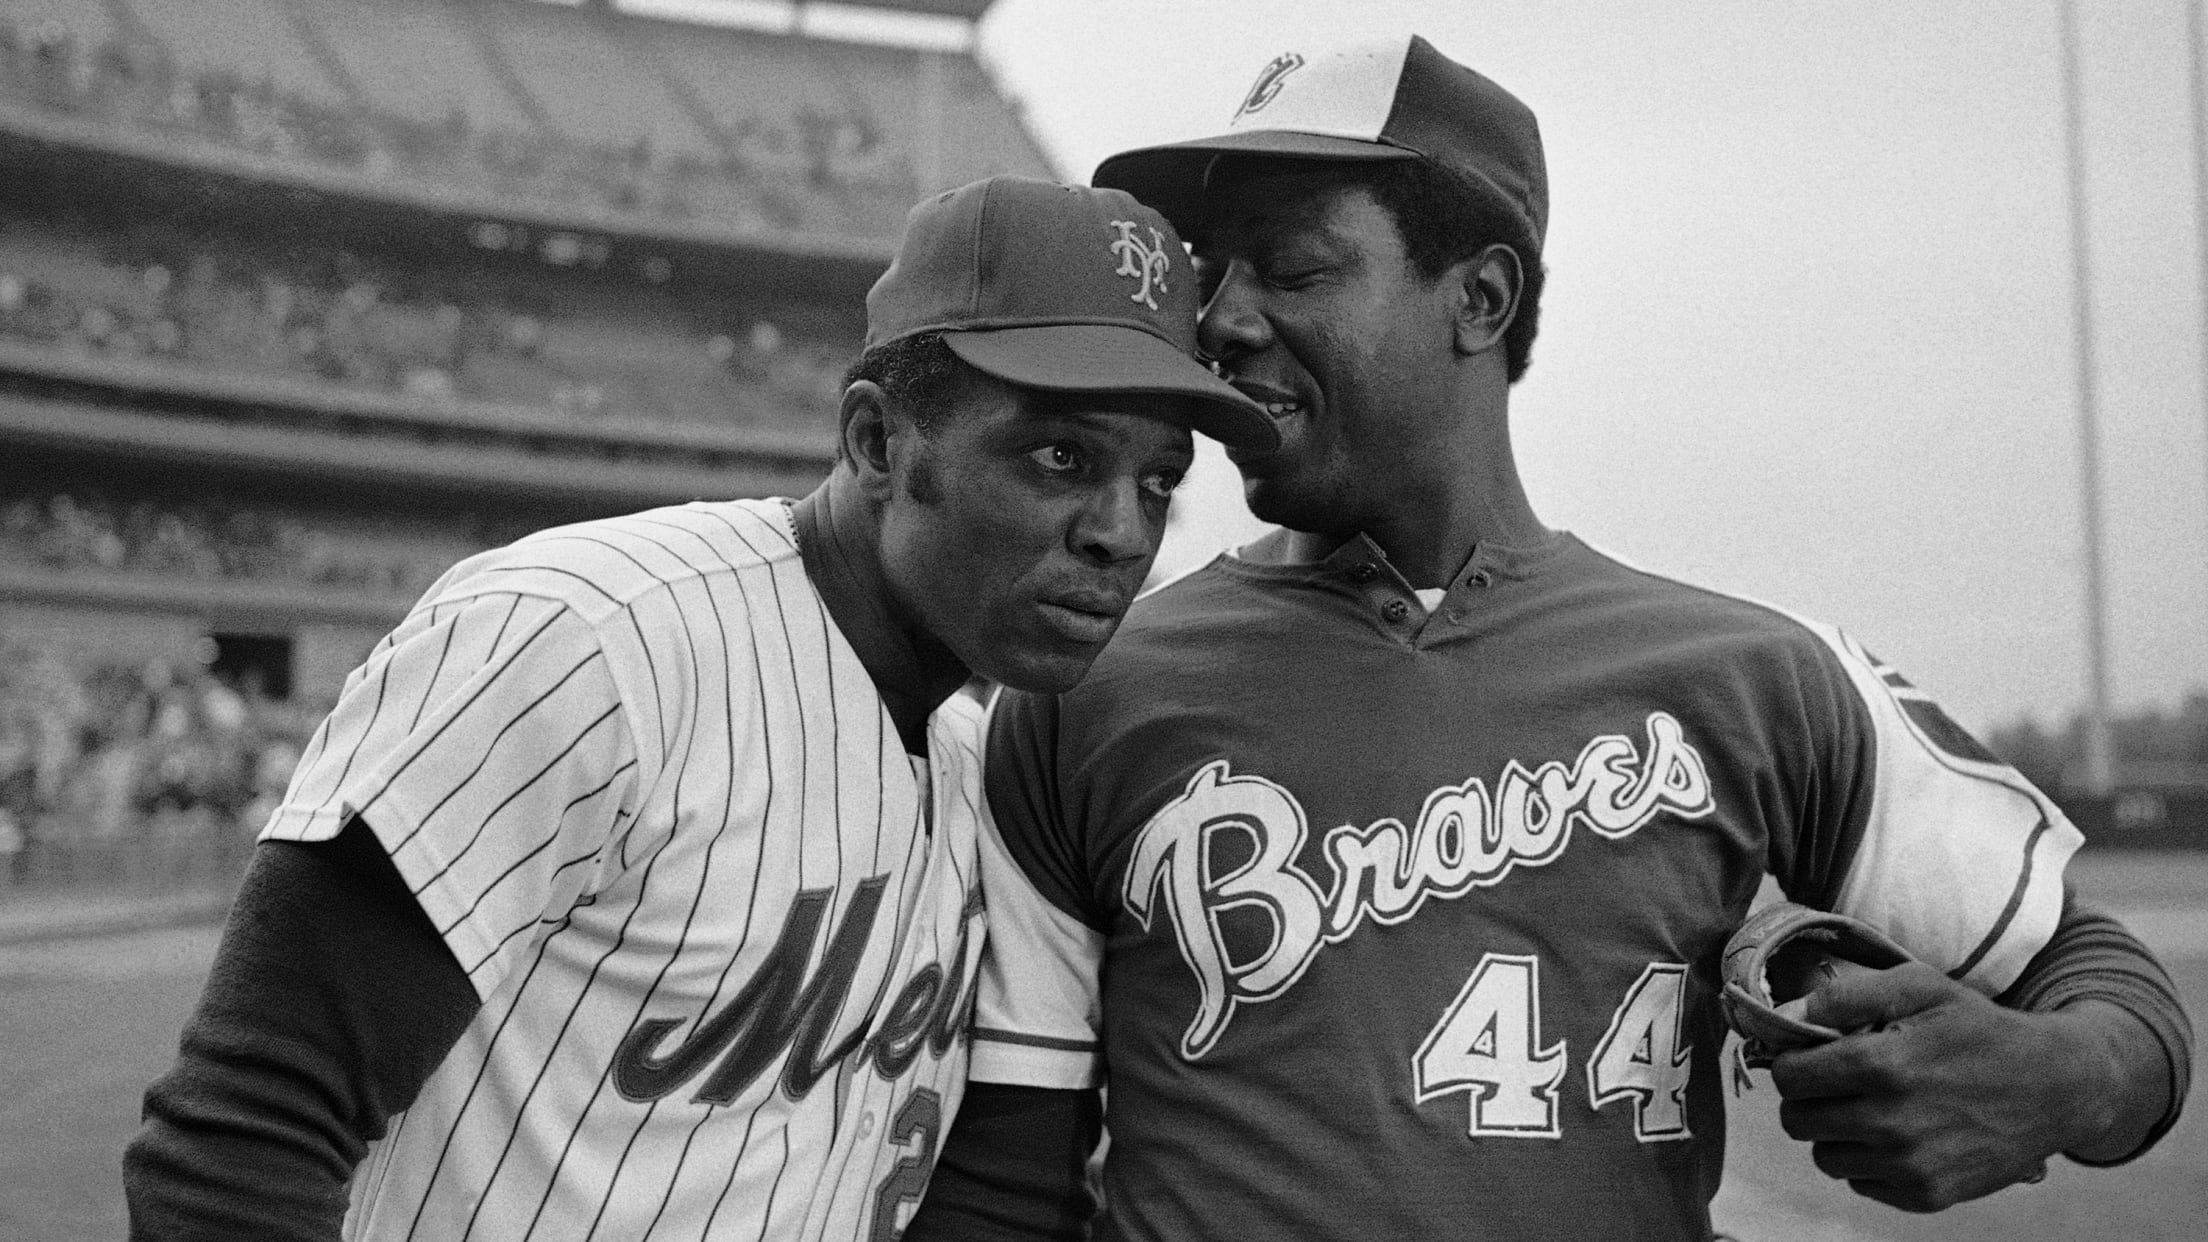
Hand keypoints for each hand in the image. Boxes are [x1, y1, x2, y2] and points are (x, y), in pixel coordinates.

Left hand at [1766, 962, 2115, 1211]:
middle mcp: (1891, 1122)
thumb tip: (1787, 1014)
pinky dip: (1868, 1162)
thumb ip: (1845, 996)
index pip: (1788, 1077)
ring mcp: (1910, 1165)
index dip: (1792, 1063)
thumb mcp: (1920, 987)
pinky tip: (1898, 1135)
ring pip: (1825, 1156)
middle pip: (1797, 1121)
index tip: (1810, 1056)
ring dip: (1836, 1133)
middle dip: (1809, 1098)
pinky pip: (1861, 1183)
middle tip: (1838, 1083)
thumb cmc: (1981, 1030)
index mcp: (1882, 1065)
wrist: (2057, 1088)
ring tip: (1870, 1108)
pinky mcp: (1928, 1195)